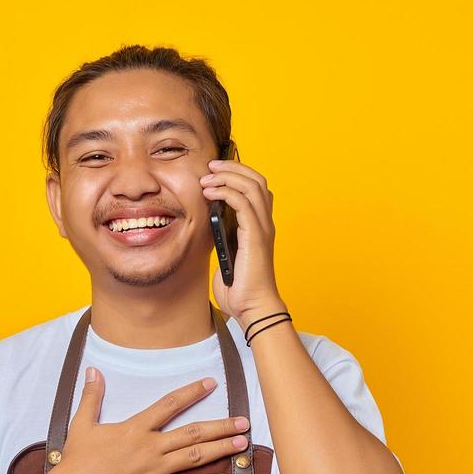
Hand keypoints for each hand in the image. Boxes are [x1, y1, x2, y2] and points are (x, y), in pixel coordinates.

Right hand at [41, 369, 251, 473]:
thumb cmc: (77, 460)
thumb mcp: (82, 424)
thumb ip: (92, 397)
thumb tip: (93, 371)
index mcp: (136, 428)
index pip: (169, 405)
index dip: (192, 393)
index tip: (211, 383)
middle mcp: (151, 447)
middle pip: (193, 432)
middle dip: (221, 426)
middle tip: (244, 421)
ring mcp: (156, 471)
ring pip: (195, 457)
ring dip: (221, 449)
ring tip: (242, 444)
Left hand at [200, 158, 285, 325]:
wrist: (252, 306)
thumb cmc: (239, 287)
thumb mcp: (227, 254)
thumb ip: (222, 236)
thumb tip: (208, 223)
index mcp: (259, 226)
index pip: (256, 187)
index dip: (237, 173)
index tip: (214, 172)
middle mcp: (265, 223)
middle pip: (257, 180)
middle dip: (232, 168)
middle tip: (210, 167)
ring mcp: (263, 228)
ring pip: (252, 186)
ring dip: (227, 176)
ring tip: (207, 178)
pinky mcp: (255, 235)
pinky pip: (243, 202)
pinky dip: (226, 192)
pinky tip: (210, 193)